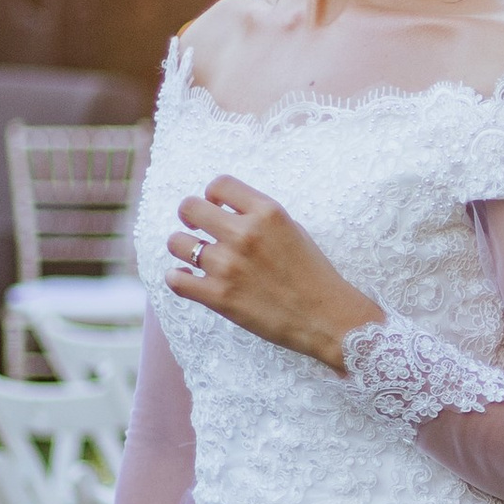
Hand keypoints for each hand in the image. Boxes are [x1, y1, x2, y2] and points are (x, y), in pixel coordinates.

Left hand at [168, 172, 373, 368]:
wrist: (327, 319)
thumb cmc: (314, 276)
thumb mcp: (293, 231)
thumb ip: (260, 218)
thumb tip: (227, 212)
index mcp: (267, 212)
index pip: (219, 185)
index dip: (211, 194)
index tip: (214, 206)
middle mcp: (244, 234)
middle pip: (190, 208)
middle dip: (189, 216)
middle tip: (196, 228)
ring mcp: (228, 265)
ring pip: (178, 243)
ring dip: (182, 248)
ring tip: (192, 256)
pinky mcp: (219, 297)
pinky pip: (176, 280)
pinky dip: (177, 278)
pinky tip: (187, 279)